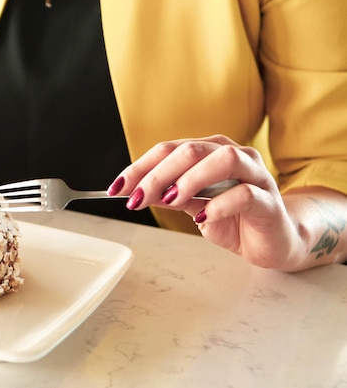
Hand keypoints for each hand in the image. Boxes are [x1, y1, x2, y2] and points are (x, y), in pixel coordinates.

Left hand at [108, 134, 304, 268]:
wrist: (272, 240)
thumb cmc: (232, 218)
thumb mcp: (193, 205)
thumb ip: (170, 195)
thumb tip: (137, 191)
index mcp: (210, 151)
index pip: (168, 150)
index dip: (139, 168)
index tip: (117, 188)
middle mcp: (233, 154)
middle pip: (190, 151)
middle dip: (157, 175)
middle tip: (137, 199)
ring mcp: (255, 174)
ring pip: (223, 160)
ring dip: (190, 180)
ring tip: (170, 201)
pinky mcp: (269, 199)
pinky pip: (245, 194)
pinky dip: (219, 204)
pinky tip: (202, 216)